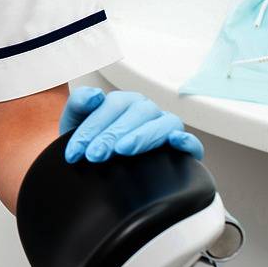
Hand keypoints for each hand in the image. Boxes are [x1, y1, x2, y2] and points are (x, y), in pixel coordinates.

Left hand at [59, 87, 203, 163]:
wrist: (96, 170)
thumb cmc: (90, 145)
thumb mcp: (75, 124)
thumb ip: (79, 104)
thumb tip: (95, 95)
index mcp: (124, 102)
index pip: (111, 105)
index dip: (91, 127)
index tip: (76, 151)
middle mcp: (147, 111)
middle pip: (136, 114)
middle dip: (111, 134)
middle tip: (94, 155)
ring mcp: (167, 128)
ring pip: (164, 123)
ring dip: (143, 135)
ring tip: (122, 150)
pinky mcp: (184, 150)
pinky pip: (192, 142)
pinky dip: (186, 141)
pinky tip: (174, 142)